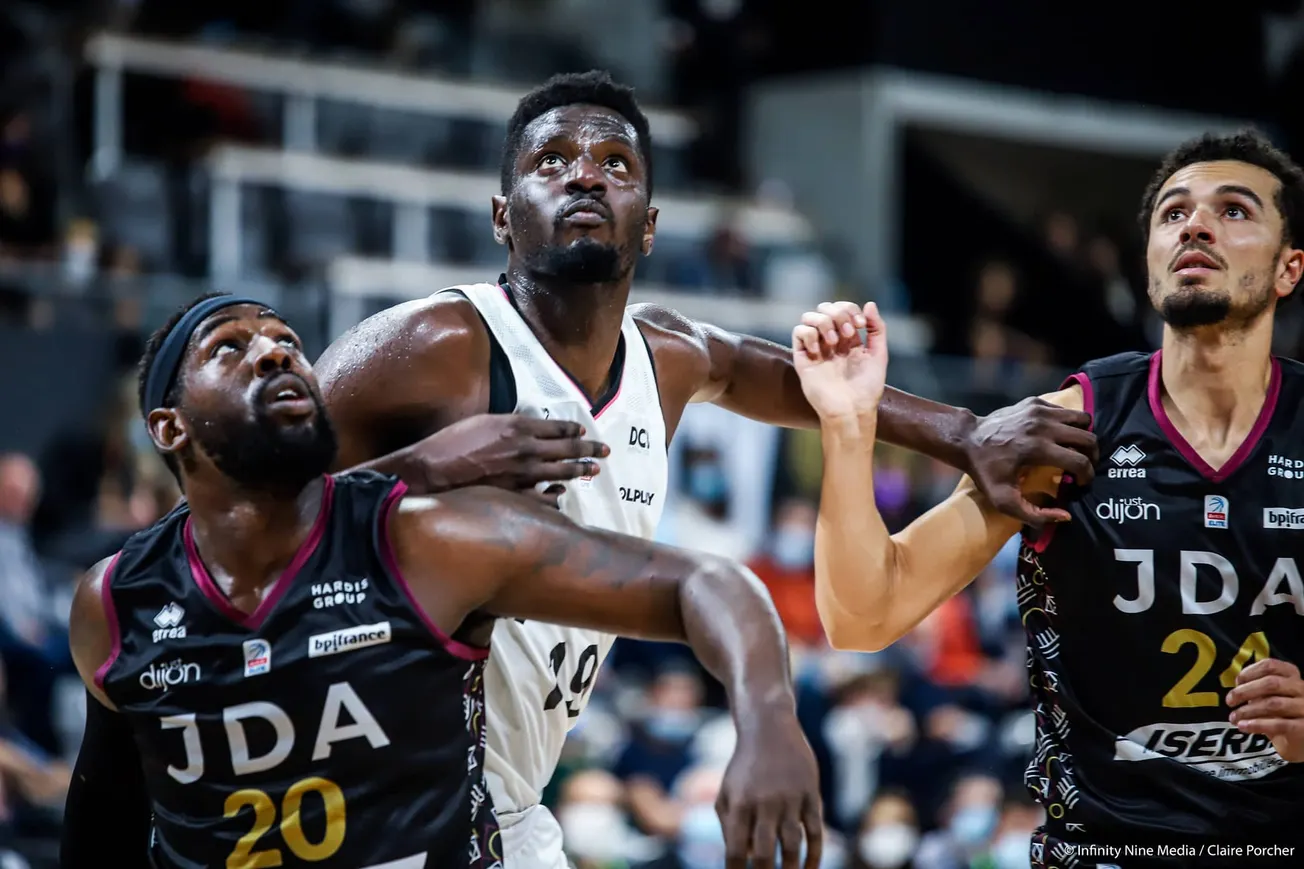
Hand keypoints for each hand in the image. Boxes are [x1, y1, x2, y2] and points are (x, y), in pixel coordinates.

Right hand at [409, 414, 608, 506]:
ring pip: (562, 472)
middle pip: (568, 449)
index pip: (557, 428)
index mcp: (518, 426)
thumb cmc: (452, 442)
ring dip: (581, 470)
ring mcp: (523, 474)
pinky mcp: (515, 495)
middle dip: (589, 449)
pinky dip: (556, 496)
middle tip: (604, 451)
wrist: (432, 468)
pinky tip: (561, 494)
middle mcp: (526, 449)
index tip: (582, 432)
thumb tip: (526, 427)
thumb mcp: (483, 421)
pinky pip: (544, 499)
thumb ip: (509, 424)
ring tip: (594, 469)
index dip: (573, 431)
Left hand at [718, 714, 822, 868]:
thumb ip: (729, 826)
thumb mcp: (728, 792)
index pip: (736, 849)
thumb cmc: (744, 767)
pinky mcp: (811, 794)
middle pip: (765, 852)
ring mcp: (790, 798)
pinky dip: (814, 855)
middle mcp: (764, 802)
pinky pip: (815, 831)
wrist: (769, 728)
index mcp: (739, 803)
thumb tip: (744, 859)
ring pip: (793, 845)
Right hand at [792, 301, 887, 420]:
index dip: (850, 309)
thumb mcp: (879, 355)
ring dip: (823, 322)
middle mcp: (831, 341)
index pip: (843, 309)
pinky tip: (820, 350)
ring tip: (834, 341)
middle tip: (848, 333)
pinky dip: (809, 334)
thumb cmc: (867, 388)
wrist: (851, 410)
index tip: (860, 326)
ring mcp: (816, 349)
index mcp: (849, 339)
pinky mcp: (803, 359)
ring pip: (808, 317)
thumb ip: (877, 329)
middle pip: (825, 308)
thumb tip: (869, 304)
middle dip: (838, 314)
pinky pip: (798, 332)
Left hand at [964, 396, 1097, 526]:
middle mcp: (1043, 426)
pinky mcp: (1034, 401)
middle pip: (1088, 438)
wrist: (966, 439)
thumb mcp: (1003, 500)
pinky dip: (1067, 423)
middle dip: (1091, 455)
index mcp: (1038, 449)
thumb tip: (1065, 516)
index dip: (1087, 476)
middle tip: (1082, 466)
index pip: (1080, 461)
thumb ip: (1034, 515)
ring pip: (1081, 418)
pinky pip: (1064, 410)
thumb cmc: (985, 471)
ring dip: (1083, 435)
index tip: (1079, 483)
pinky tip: (1057, 435)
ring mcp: (1039, 410)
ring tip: (1075, 448)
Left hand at [1227, 659, 1303, 760]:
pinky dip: (1257, 725)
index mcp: (1292, 675)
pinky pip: (1280, 724)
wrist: (1301, 739)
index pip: (1270, 665)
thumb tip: (1236, 688)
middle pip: (1271, 683)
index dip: (1250, 671)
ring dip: (1248, 711)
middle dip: (1245, 691)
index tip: (1237, 682)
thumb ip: (1257, 688)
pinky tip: (1243, 726)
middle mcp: (1302, 688)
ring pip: (1274, 704)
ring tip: (1233, 718)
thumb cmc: (1282, 713)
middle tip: (1229, 701)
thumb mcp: (1270, 696)